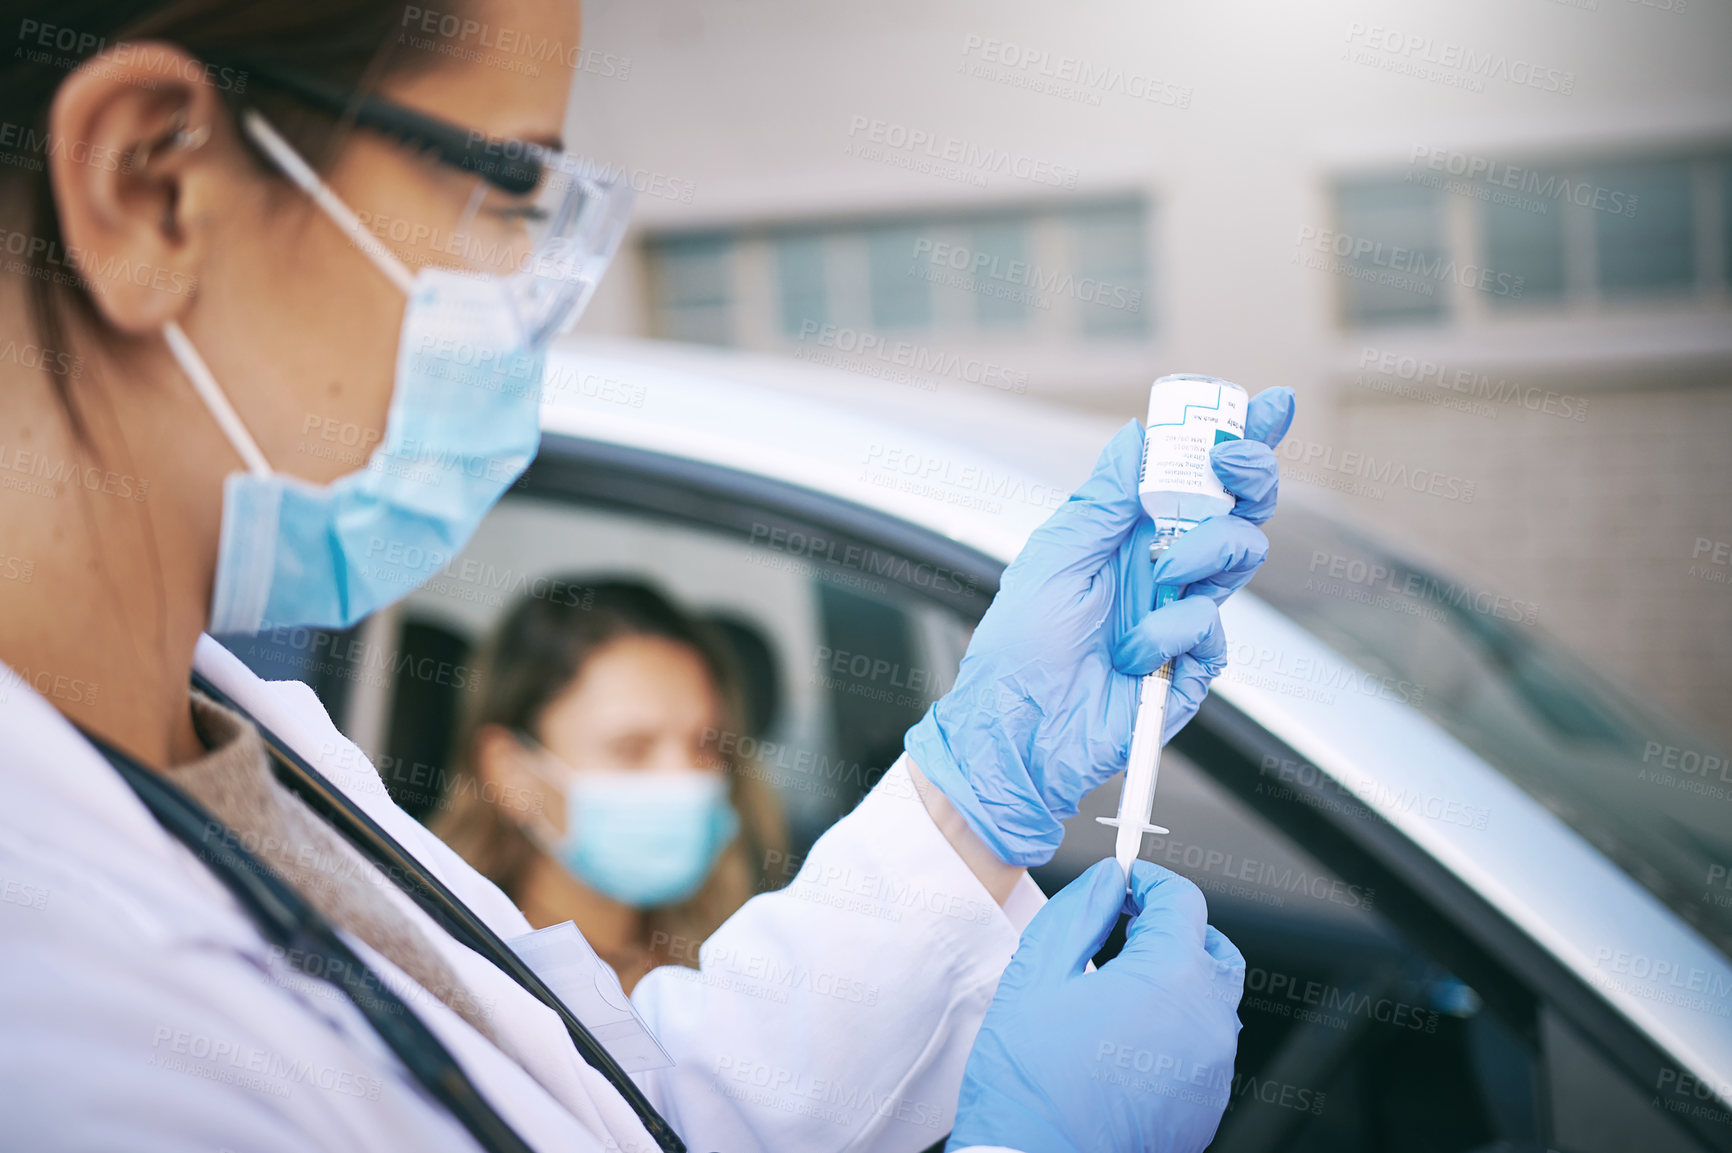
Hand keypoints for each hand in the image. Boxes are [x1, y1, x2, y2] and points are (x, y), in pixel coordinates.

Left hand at [904, 388, 1294, 866]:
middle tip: (1233, 464)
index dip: (1236, 439)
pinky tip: (1136, 655)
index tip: (1269, 406)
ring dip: (1202, 553)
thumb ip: (1104, 500)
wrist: (1019, 732)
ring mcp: (1182, 614)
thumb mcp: (1053, 558)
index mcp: (1128, 534)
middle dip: (1249, 474)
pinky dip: (1174, 634)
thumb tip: (1139, 437)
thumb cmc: (1020, 649)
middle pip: (1237, 506)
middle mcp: (1162, 567)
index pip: (1192, 475)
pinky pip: (1213, 630)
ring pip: (1239, 555)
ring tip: (1162, 576)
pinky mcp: (1191, 665)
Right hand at [949, 860, 1245, 1152]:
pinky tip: (1126, 1035)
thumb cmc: (1031, 1083)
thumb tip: (1107, 880)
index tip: (1124, 883)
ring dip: (1177, 977)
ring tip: (1119, 984)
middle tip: (1127, 926)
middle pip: (1213, 947)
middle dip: (1174, 926)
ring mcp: (1213, 1068)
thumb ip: (1079, 913)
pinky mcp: (1205, 1104)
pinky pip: (1203, 1046)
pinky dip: (1177, 1026)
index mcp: (1171, 978)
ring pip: (1211, 999)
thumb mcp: (1037, 975)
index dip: (1150, 881)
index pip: (1184, 901)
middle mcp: (1207, 1021)